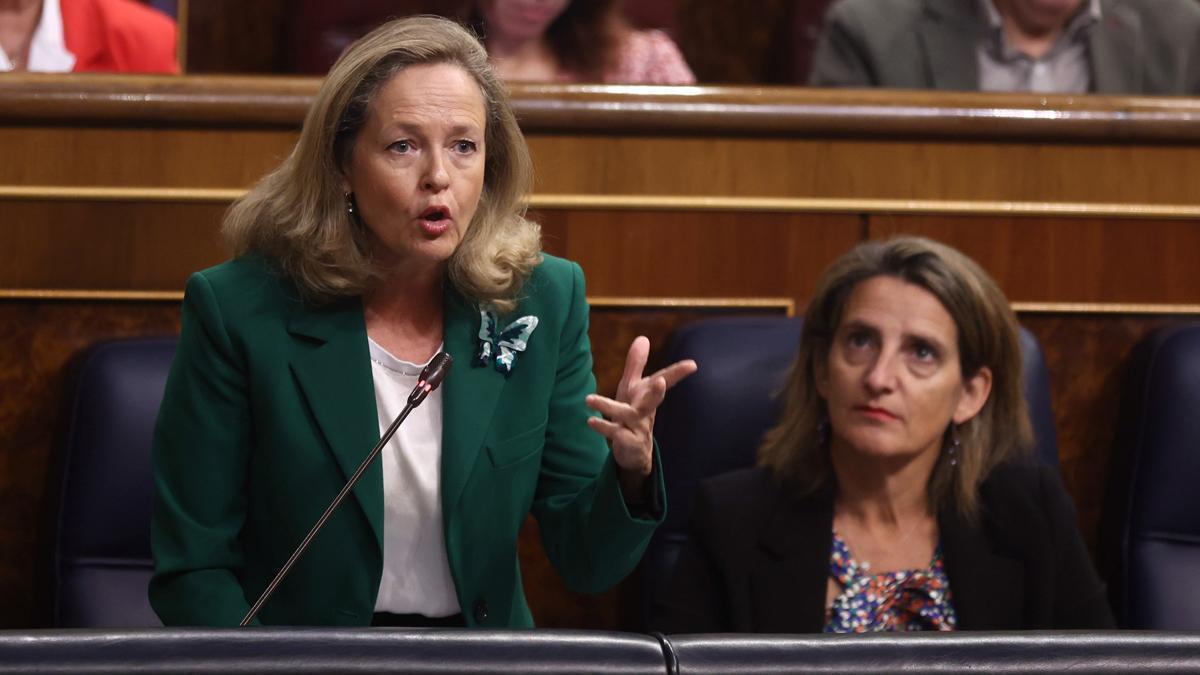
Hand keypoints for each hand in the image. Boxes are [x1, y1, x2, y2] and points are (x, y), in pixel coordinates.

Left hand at [586, 336, 697, 495]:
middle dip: (657, 392)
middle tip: (660, 382)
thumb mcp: (633, 388)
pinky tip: (590, 420)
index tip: (693, 365)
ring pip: (628, 416)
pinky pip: (616, 434)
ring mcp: (637, 428)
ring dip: (609, 406)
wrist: (633, 453)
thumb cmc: (633, 414)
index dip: (678, 373)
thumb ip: (636, 364)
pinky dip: (604, 427)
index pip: (665, 381)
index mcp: (648, 396)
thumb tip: (643, 337)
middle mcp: (645, 411)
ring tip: (589, 398)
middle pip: (653, 401)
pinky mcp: (626, 443)